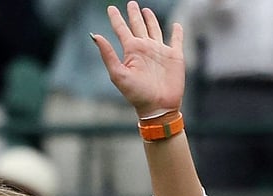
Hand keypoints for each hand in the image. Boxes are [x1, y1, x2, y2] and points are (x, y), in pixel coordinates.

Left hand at [92, 1, 184, 117]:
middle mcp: (145, 49)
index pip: (121, 30)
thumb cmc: (137, 94)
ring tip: (146, 10)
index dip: (116, 18)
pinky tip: (176, 25)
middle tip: (131, 3)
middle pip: (138, 26)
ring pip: (155, 29)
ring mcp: (160, 52)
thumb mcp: (118, 74)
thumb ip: (107, 54)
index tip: (110, 8)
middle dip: (134, 14)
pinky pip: (176, 40)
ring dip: (151, 20)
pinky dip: (177, 32)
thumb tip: (95, 35)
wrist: (158, 107)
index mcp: (131, 51)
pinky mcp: (175, 56)